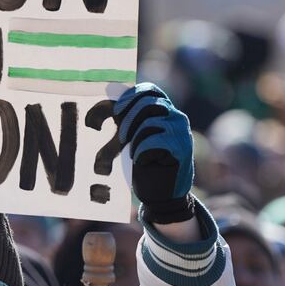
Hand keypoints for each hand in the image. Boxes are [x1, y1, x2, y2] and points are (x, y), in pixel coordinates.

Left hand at [112, 83, 194, 223]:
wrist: (161, 195)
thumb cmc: (144, 164)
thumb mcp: (132, 136)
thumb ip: (125, 117)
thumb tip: (103, 99)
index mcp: (166, 111)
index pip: (149, 90)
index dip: (130, 97)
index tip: (116, 112)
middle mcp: (177, 118)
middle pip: (148, 104)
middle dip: (128, 120)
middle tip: (121, 138)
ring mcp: (181, 133)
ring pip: (149, 123)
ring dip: (135, 140)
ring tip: (135, 154)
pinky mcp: (181, 149)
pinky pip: (153, 142)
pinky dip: (142, 152)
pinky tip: (143, 162)